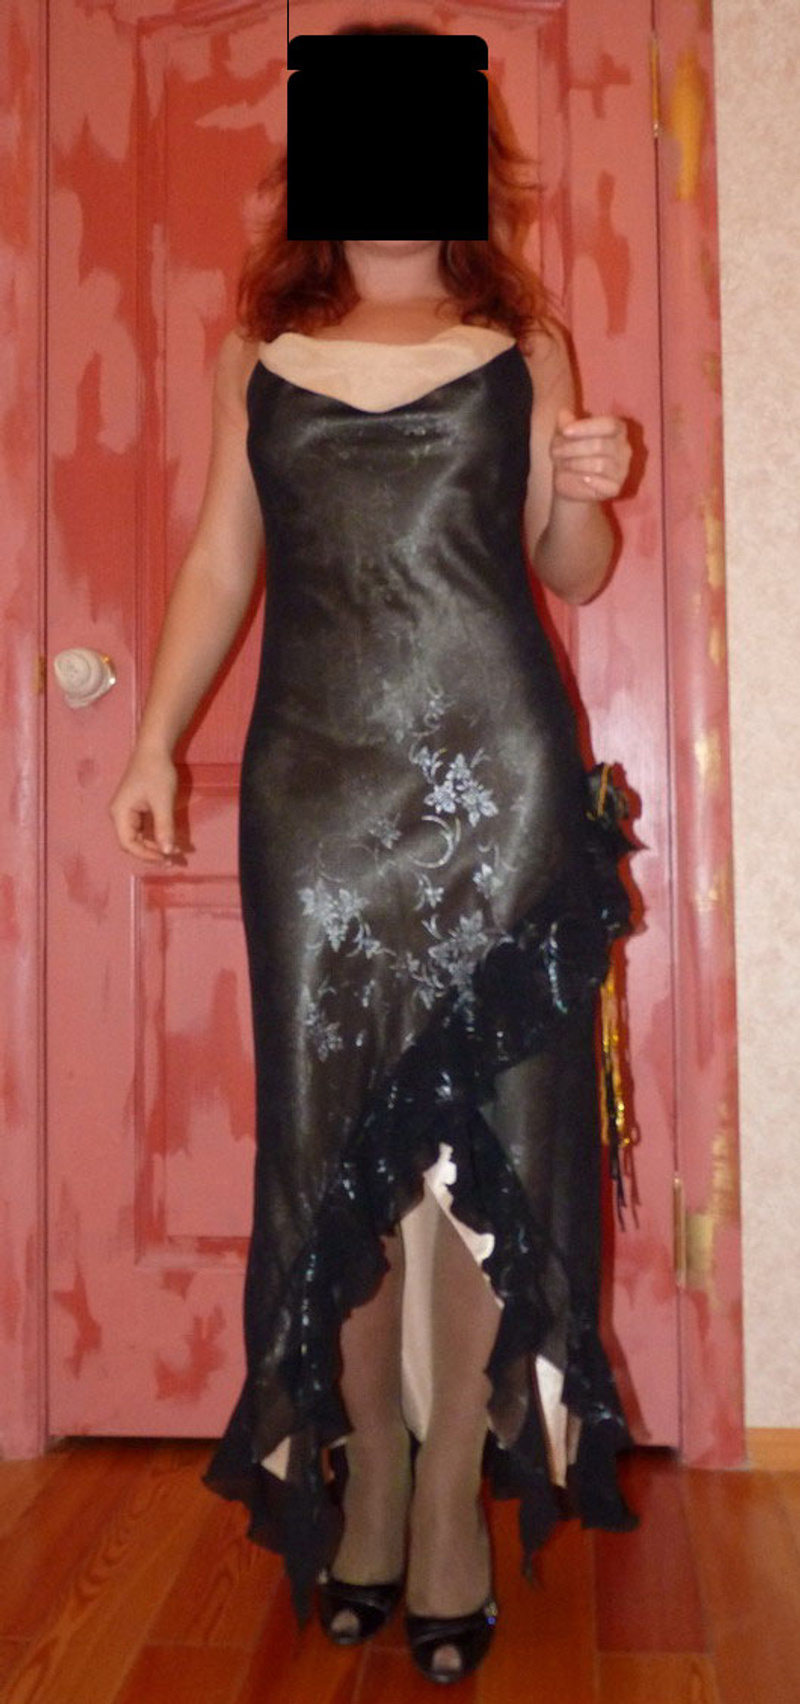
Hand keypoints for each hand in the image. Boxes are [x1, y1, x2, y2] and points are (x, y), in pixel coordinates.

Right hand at [108, 748, 178, 863]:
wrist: (155, 749)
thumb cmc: (156, 772)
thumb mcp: (163, 801)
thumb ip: (164, 827)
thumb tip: (167, 852)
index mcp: (120, 813)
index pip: (128, 844)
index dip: (146, 855)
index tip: (166, 858)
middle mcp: (120, 815)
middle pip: (132, 843)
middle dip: (152, 852)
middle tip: (174, 858)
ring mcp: (127, 811)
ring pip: (139, 837)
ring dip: (155, 845)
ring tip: (176, 851)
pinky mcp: (136, 808)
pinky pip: (144, 828)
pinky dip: (156, 835)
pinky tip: (170, 839)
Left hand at [550, 408, 631, 502]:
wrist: (570, 482)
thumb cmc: (570, 453)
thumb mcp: (564, 435)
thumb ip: (565, 423)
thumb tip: (563, 414)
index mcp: (617, 429)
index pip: (609, 424)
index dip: (586, 427)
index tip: (565, 431)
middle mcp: (624, 448)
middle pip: (600, 445)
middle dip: (572, 448)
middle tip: (555, 452)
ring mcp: (622, 469)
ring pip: (600, 465)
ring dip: (575, 464)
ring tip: (563, 464)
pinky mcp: (616, 487)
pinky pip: (603, 484)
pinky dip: (587, 481)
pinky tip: (580, 478)